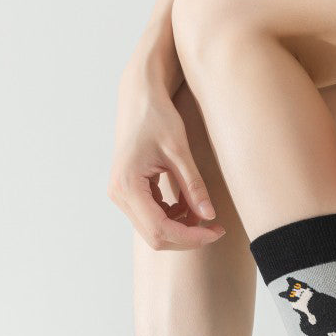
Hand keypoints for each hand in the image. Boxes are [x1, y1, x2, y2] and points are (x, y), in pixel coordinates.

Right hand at [109, 63, 224, 249]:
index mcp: (127, 185)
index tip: (216, 231)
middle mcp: (119, 195)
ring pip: (154, 231)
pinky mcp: (129, 194)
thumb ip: (194, 186)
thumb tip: (210, 217)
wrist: (139, 98)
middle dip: (187, 237)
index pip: (160, 229)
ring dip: (181, 228)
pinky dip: (173, 218)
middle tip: (216, 228)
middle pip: (155, 237)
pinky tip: (188, 204)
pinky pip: (152, 218)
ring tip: (202, 212)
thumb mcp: (179, 150)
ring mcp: (121, 196)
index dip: (190, 237)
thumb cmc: (157, 116)